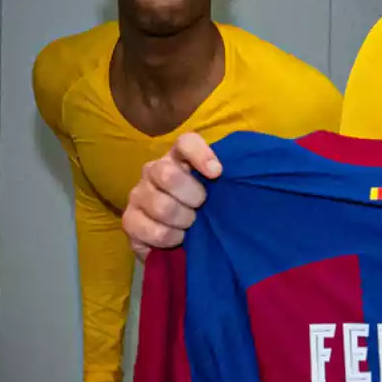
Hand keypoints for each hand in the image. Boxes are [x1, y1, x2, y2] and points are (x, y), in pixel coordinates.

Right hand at [121, 132, 220, 261]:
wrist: (183, 239)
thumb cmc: (208, 207)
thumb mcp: (222, 190)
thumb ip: (231, 179)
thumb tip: (253, 172)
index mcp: (180, 157)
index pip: (186, 142)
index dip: (201, 154)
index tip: (217, 173)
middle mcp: (155, 170)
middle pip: (167, 173)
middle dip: (192, 196)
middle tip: (202, 207)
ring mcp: (138, 194)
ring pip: (160, 204)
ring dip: (182, 220)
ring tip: (191, 226)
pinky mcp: (129, 220)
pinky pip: (146, 228)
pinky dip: (168, 237)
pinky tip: (177, 238)